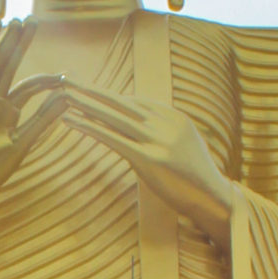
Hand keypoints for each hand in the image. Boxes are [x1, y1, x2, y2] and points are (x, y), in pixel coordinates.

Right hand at [0, 21, 65, 202]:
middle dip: (17, 44)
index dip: (43, 80)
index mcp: (4, 112)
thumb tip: (66, 99)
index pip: (26, 88)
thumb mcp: (22, 143)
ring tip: (10, 21)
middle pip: (6, 67)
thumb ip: (42, 120)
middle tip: (30, 21)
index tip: (63, 77)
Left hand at [23, 78, 237, 243]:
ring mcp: (157, 140)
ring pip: (113, 117)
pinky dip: (89, 127)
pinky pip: (113, 139)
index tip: (87, 88)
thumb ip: (164, 132)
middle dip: (92, 91)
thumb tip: (143, 127)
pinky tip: (71, 121)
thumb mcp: (183, 146)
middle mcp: (165, 123)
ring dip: (85, 104)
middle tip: (68, 80)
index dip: (108, 95)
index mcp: (173, 117)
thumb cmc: (195, 178)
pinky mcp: (149, 160)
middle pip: (121, 102)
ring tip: (64, 96)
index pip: (135, 102)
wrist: (213, 198)